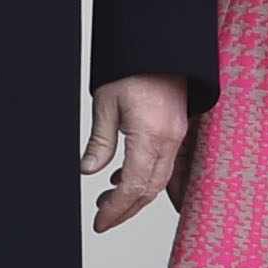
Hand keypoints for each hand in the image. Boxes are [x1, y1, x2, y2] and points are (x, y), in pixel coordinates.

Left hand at [84, 74, 191, 233]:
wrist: (161, 45)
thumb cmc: (134, 67)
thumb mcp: (105, 104)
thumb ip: (99, 143)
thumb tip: (88, 171)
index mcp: (150, 135)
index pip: (133, 187)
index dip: (116, 209)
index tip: (100, 222)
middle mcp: (169, 140)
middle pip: (150, 190)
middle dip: (126, 210)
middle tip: (103, 219)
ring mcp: (177, 136)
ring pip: (159, 180)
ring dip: (135, 196)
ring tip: (108, 201)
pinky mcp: (178, 130)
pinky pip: (165, 165)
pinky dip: (145, 178)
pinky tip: (123, 177)